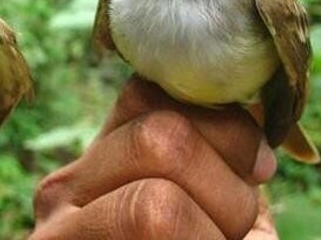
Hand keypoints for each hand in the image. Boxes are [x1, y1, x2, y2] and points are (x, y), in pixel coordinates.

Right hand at [32, 77, 278, 239]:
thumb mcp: (208, 215)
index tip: (256, 169)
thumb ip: (214, 165)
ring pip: (158, 206)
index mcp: (98, 161)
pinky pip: (159, 231)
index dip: (223, 125)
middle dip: (229, 189)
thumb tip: (247, 108)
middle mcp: (63, 192)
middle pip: (163, 139)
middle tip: (234, 234)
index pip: (152, 95)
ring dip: (219, 233)